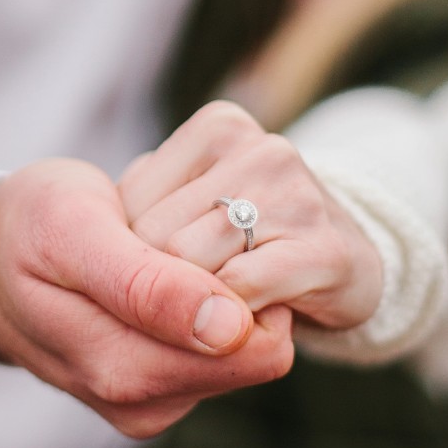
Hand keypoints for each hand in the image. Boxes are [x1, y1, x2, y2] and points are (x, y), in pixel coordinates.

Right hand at [0, 157, 293, 437]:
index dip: (249, 281)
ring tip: (150, 249)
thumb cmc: (23, 226)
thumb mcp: (72, 231)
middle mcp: (143, 403)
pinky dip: (198, 301)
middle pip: (258, 348)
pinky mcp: (156, 390)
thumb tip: (229, 328)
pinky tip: (151, 269)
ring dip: (213, 289)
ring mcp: (149, 402)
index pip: (260, 345)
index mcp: (125, 371)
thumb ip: (145, 283)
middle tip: (164, 235)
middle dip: (229, 283)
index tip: (200, 232)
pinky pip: (219, 347)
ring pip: (244, 347)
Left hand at [121, 101, 383, 329]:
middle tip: (195, 292)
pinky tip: (252, 317)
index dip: (132, 250)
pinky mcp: (325, 249)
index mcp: (218, 126)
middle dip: (162, 280)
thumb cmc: (250, 239)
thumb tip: (97, 243)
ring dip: (197, 303)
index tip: (167, 262)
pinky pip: (240, 295)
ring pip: (191, 268)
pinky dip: (232, 321)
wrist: (350, 266)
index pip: (130, 201)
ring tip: (223, 303)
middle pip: (156, 237)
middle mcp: (262, 148)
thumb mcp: (189, 204)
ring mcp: (297, 194)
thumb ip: (139, 209)